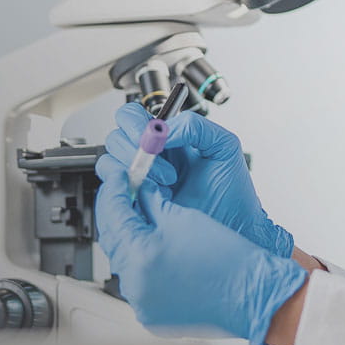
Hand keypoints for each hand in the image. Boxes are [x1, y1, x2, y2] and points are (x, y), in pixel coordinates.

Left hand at [94, 152, 306, 344]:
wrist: (252, 295)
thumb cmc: (227, 259)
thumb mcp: (183, 217)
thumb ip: (151, 201)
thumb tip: (136, 190)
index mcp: (140, 254)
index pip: (112, 211)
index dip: (115, 188)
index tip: (121, 176)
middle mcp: (135, 284)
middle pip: (112, 237)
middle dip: (118, 213)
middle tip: (128, 195)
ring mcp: (142, 303)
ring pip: (122, 261)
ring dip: (128, 239)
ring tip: (143, 222)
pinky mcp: (152, 315)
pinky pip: (136, 283)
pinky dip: (140, 264)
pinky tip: (152, 249)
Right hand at [103, 102, 294, 256]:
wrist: (235, 228)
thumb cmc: (232, 192)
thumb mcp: (222, 146)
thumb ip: (195, 126)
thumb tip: (163, 130)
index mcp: (166, 138)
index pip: (132, 116)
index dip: (133, 123)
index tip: (150, 137)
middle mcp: (149, 157)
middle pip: (115, 138)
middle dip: (134, 150)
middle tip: (164, 168)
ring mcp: (140, 181)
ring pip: (109, 163)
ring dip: (135, 172)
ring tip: (166, 185)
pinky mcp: (135, 205)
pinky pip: (113, 192)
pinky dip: (127, 191)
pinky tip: (153, 198)